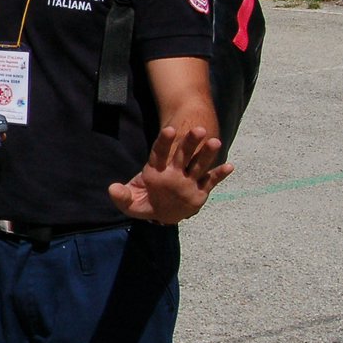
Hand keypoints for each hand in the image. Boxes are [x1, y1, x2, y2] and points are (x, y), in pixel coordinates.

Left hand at [109, 125, 233, 224]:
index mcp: (157, 171)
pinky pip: (211, 181)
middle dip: (189, 142)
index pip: (160, 153)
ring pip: (199, 164)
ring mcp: (188, 180)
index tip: (169, 130)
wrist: (161, 213)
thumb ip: (122, 196)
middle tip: (198, 129)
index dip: (164, 142)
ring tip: (215, 142)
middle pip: (182, 154)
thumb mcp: (131, 203)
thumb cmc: (145, 203)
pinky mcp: (200, 190)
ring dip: (207, 154)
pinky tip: (229, 166)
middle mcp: (174, 172)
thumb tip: (112, 189)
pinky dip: (219, 174)